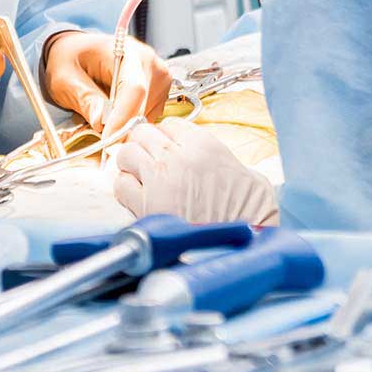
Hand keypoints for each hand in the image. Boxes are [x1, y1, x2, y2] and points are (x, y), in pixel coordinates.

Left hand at [44, 31, 169, 132]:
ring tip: (103, 116)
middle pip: (143, 105)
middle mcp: (148, 61)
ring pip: (147, 116)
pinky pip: (149, 117)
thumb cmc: (70, 60)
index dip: (123, 117)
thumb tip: (101, 121)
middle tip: (100, 139)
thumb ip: (84, 98)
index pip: (134, 88)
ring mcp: (157, 76)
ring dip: (125, 125)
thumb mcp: (66, 78)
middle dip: (121, 127)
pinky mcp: (159, 91)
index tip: (108, 139)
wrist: (77, 52)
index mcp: (125, 51)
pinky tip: (115, 114)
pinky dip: (131, 123)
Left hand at [110, 118, 277, 223]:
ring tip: (141, 177)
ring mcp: (159, 181)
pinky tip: (137, 196)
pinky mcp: (146, 207)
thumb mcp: (247, 173)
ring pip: (126, 154)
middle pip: (142, 133)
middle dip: (144, 145)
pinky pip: (121, 185)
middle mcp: (178, 157)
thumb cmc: (250, 215)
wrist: (246, 247)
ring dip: (131, 164)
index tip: (167, 147)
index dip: (166, 136)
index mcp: (204, 145)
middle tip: (149, 159)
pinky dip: (125, 188)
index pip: (169, 124)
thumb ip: (218, 157)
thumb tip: (200, 153)